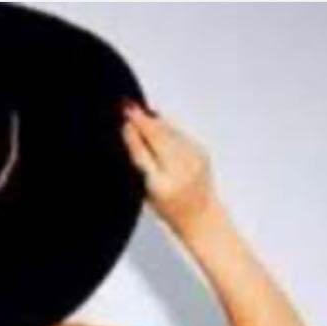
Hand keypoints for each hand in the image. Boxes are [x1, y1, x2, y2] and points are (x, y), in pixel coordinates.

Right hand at [121, 100, 216, 238]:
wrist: (201, 217)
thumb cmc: (171, 210)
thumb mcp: (148, 191)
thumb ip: (141, 161)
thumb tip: (131, 131)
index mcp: (165, 181)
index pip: (146, 148)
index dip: (135, 129)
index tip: (124, 114)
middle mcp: (182, 166)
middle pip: (160, 134)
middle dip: (144, 119)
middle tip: (128, 106)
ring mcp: (195, 156)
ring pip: (171, 132)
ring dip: (155, 121)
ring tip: (140, 112)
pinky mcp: (202, 151)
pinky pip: (181, 135)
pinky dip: (169, 128)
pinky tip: (159, 124)